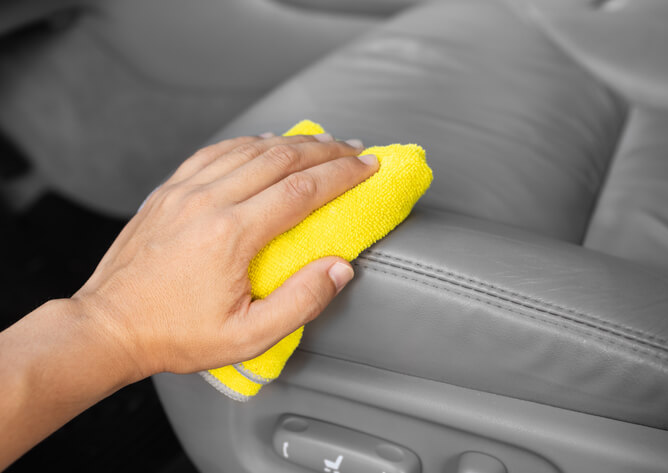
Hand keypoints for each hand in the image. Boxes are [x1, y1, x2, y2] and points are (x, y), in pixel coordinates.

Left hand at [71, 133, 377, 380]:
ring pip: (249, 148)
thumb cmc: (175, 335)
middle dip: (326, 151)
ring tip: (321, 142)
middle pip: (280, 159)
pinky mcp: (168, 191)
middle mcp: (208, 202)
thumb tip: (340, 268)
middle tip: (355, 149)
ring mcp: (184, 191)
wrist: (109, 326)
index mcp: (231, 234)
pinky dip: (248, 142)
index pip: (302, 190)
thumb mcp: (247, 336)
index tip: (369, 166)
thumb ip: (301, 301)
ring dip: (292, 141)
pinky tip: (265, 142)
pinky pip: (215, 151)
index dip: (342, 174)